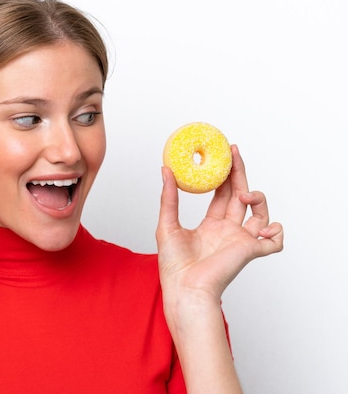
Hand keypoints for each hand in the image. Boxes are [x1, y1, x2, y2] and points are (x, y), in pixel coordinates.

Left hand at [156, 144, 283, 304]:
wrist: (184, 288)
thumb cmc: (174, 265)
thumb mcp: (167, 224)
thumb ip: (169, 197)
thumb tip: (166, 170)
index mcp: (211, 226)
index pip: (222, 194)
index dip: (224, 175)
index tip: (224, 155)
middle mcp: (228, 231)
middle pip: (240, 196)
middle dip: (240, 174)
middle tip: (235, 153)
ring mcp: (241, 241)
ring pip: (261, 214)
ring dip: (257, 198)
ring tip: (243, 194)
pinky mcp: (250, 251)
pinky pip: (275, 242)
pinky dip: (276, 232)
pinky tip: (264, 226)